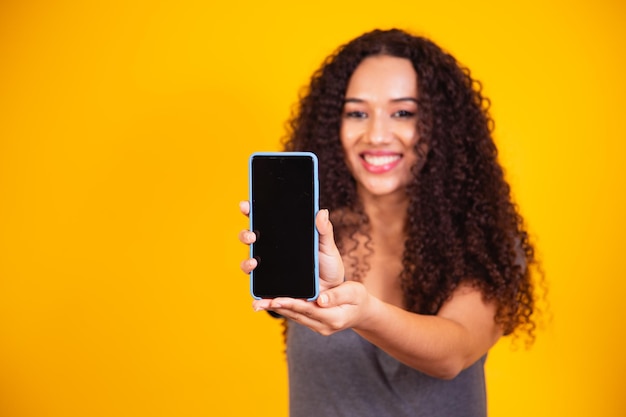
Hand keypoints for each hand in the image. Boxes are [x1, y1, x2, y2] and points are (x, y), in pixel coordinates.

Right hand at [238, 201, 344, 291]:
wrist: (331, 293)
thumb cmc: (328, 265)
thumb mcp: (327, 246)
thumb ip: (324, 231)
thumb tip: (322, 211)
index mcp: (283, 235)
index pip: (262, 219)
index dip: (251, 210)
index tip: (245, 206)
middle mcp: (270, 251)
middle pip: (250, 238)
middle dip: (245, 234)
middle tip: (252, 235)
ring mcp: (268, 269)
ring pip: (249, 263)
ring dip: (246, 262)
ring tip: (253, 263)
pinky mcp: (271, 288)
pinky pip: (259, 290)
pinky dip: (256, 295)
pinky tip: (257, 298)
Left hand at [254, 281, 374, 335]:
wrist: (362, 312)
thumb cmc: (358, 299)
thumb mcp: (354, 292)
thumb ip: (337, 295)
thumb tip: (320, 300)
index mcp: (333, 318)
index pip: (308, 310)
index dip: (291, 304)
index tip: (276, 299)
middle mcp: (322, 325)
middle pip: (296, 315)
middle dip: (277, 308)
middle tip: (258, 303)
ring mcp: (317, 326)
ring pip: (293, 317)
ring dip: (276, 309)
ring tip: (258, 304)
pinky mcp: (313, 323)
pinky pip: (296, 316)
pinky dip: (284, 309)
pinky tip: (271, 302)